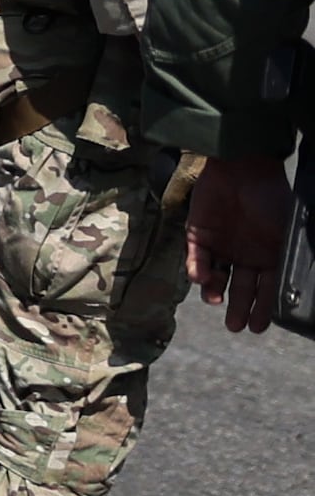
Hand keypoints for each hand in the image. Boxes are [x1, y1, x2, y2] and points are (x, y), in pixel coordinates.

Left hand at [189, 150, 290, 333]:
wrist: (244, 168)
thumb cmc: (272, 199)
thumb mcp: (289, 233)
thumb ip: (289, 259)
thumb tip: (299, 286)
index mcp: (269, 256)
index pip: (266, 289)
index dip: (263, 308)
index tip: (258, 327)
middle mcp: (245, 254)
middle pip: (240, 288)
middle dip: (238, 308)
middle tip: (236, 326)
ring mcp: (221, 245)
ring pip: (215, 277)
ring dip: (215, 291)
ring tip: (217, 301)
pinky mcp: (198, 234)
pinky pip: (195, 258)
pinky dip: (197, 269)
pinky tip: (202, 278)